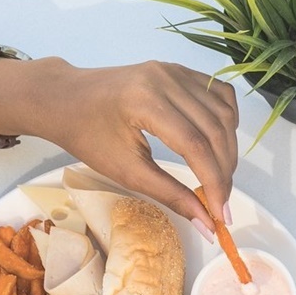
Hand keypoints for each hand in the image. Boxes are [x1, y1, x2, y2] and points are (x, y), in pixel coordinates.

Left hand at [0, 58, 239, 240]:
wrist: (65, 98)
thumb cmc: (87, 135)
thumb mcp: (126, 171)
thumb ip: (171, 195)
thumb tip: (206, 224)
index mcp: (146, 102)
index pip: (196, 146)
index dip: (214, 183)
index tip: (221, 214)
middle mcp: (166, 79)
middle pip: (215, 130)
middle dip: (225, 172)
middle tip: (221, 203)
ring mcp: (176, 71)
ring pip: (224, 114)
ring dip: (229, 150)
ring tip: (220, 178)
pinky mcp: (180, 70)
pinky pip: (220, 95)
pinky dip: (227, 122)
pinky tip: (220, 144)